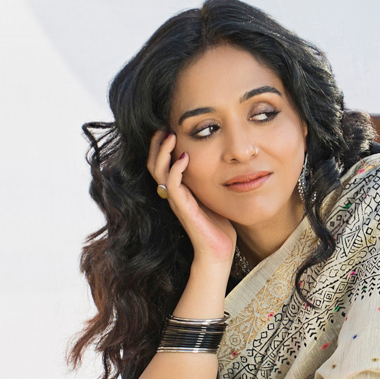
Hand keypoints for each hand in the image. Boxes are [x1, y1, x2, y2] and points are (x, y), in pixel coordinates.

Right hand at [147, 132, 236, 268]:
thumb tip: (225, 159)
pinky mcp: (182, 208)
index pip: (161, 162)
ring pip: (158, 171)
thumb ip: (212, 178)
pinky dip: (176, 169)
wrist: (219, 252)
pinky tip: (185, 157)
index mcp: (178, 189)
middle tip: (164, 126)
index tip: (170, 127)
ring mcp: (175, 200)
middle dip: (157, 143)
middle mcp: (172, 193)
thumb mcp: (215, 194)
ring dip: (163, 152)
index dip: (162, 145)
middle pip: (153, 163)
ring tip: (171, 136)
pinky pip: (172, 185)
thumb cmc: (219, 225)